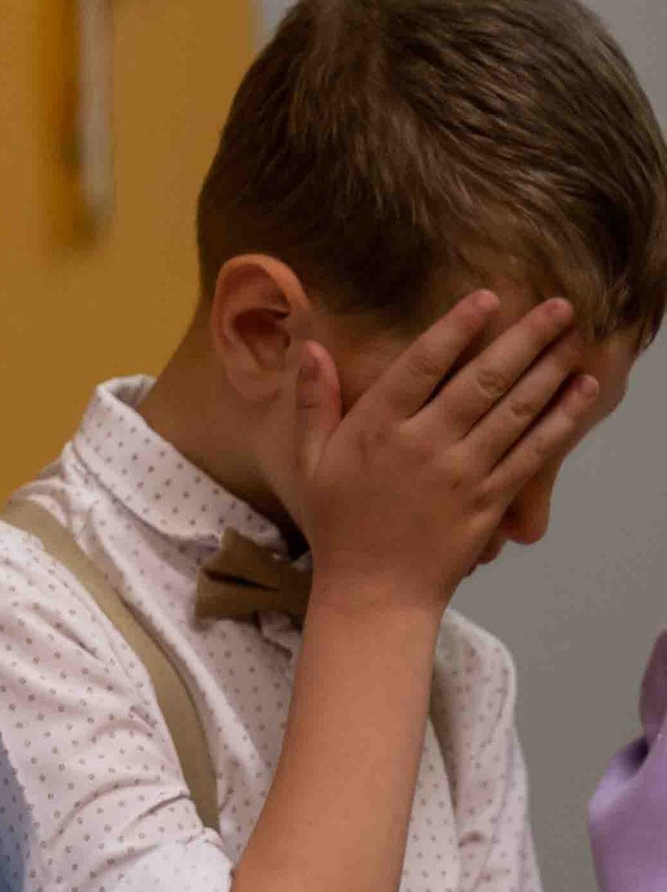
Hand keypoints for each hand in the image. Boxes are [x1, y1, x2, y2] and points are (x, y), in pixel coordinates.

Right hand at [292, 289, 600, 612]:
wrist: (374, 594)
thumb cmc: (340, 526)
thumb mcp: (312, 462)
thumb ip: (314, 404)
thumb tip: (311, 350)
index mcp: (377, 429)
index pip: (423, 364)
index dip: (457, 327)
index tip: (487, 298)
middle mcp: (423, 445)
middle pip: (481, 380)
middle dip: (524, 338)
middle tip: (558, 306)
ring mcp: (461, 474)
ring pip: (513, 411)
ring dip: (549, 370)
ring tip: (574, 338)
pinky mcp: (489, 501)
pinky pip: (531, 453)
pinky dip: (560, 420)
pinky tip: (581, 392)